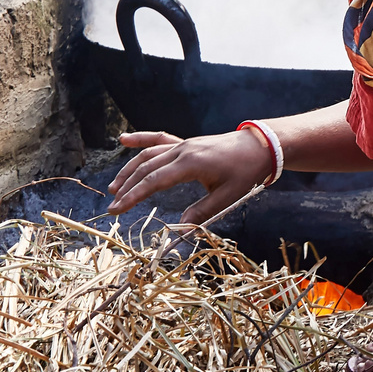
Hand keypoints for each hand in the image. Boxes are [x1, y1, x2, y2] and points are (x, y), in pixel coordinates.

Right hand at [106, 129, 275, 225]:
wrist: (260, 146)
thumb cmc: (245, 172)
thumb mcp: (227, 196)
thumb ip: (202, 213)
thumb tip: (181, 232)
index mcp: (190, 164)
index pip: (154, 181)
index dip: (133, 196)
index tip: (117, 210)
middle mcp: (181, 150)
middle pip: (146, 169)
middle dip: (126, 188)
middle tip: (112, 206)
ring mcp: (182, 144)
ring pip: (148, 155)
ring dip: (129, 170)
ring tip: (114, 187)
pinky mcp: (185, 143)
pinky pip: (158, 139)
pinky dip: (141, 139)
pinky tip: (124, 140)